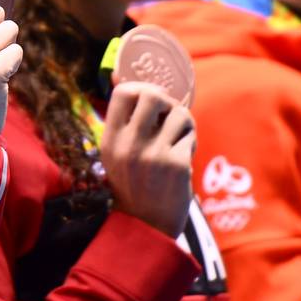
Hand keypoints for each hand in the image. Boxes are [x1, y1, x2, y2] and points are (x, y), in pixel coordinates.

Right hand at [100, 81, 195, 237]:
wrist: (146, 227)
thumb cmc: (133, 183)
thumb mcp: (117, 151)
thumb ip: (122, 118)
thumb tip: (118, 73)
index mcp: (110, 139)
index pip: (124, 92)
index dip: (142, 88)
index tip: (151, 103)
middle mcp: (128, 145)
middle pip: (152, 93)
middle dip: (167, 100)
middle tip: (168, 116)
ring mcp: (152, 154)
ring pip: (179, 112)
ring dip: (184, 123)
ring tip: (179, 139)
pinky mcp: (175, 164)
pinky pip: (189, 135)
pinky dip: (190, 143)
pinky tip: (183, 158)